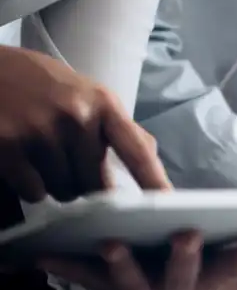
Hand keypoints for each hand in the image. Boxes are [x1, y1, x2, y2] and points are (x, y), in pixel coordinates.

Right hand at [0, 46, 170, 201]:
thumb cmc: (39, 84)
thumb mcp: (85, 93)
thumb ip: (116, 126)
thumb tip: (151, 157)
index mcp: (103, 103)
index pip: (138, 151)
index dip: (155, 181)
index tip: (169, 205)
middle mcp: (76, 116)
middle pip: (97, 184)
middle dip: (84, 181)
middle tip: (64, 157)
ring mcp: (41, 131)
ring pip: (65, 191)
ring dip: (55, 183)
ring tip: (40, 152)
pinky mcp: (8, 146)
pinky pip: (34, 192)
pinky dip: (29, 185)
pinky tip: (20, 159)